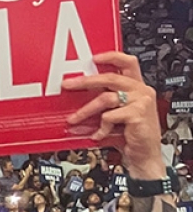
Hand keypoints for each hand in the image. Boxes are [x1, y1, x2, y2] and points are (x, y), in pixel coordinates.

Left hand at [64, 53, 164, 178]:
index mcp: (137, 87)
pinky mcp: (138, 114)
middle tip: (68, 85)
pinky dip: (100, 128)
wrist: (144, 155)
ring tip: (73, 120)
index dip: (111, 56)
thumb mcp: (114, 114)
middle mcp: (141, 91)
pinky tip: (98, 135)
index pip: (127, 62)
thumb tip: (76, 96)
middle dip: (85, 81)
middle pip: (110, 78)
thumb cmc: (129, 135)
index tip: (93, 58)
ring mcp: (141, 102)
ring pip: (105, 98)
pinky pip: (110, 116)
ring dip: (85, 110)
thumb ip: (103, 102)